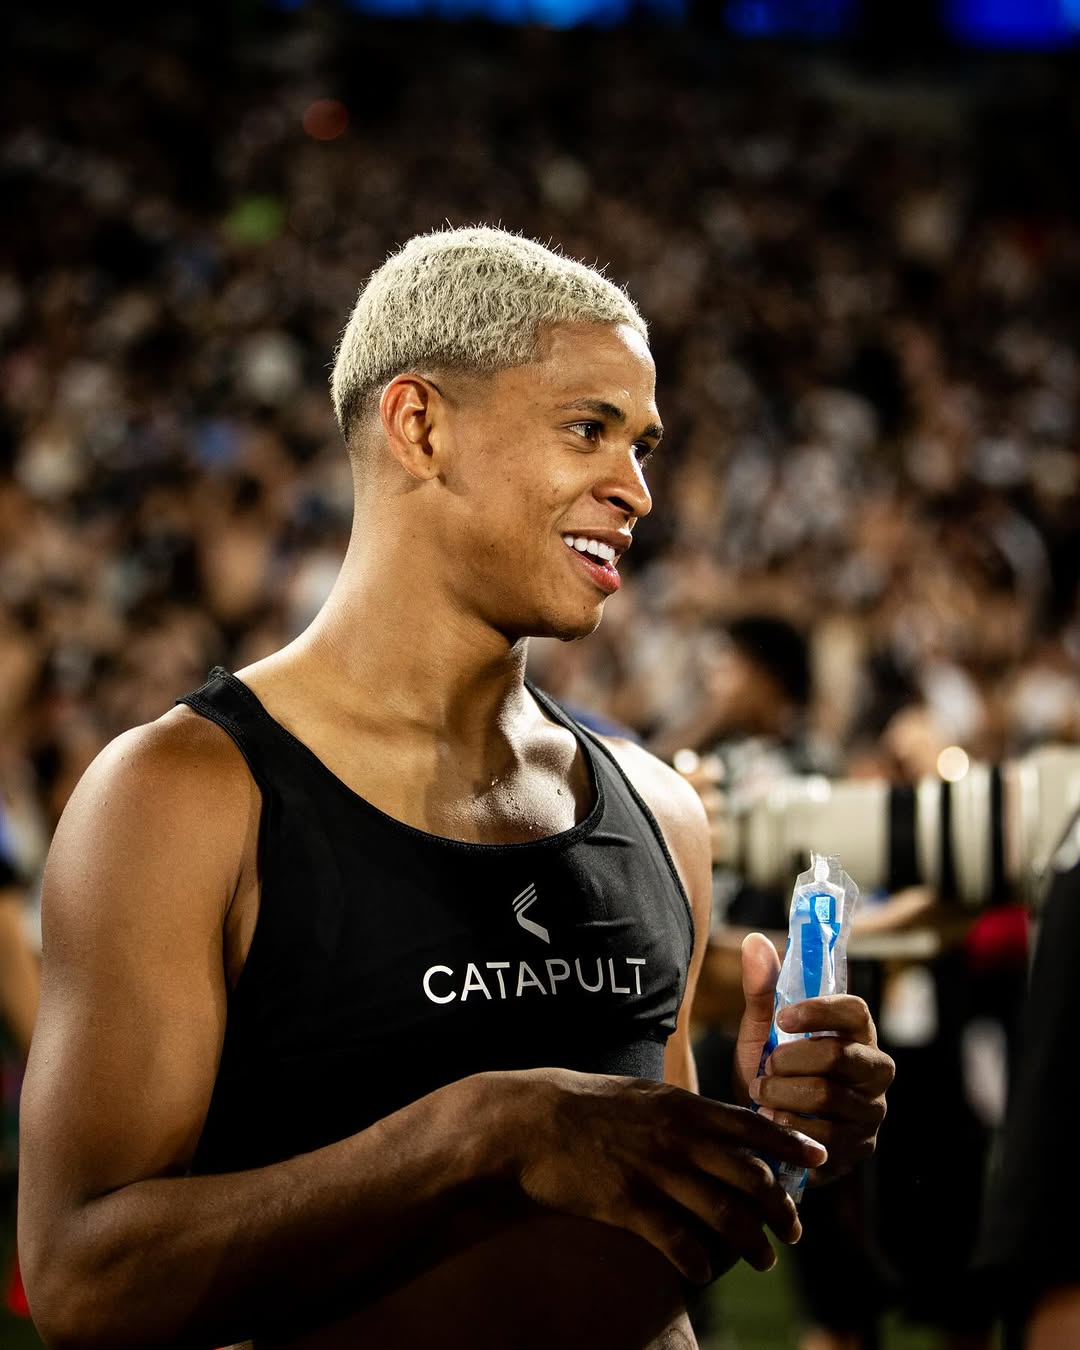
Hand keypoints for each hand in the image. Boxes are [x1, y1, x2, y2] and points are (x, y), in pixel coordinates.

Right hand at [499, 1066, 826, 1283]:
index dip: (791, 1145)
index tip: (821, 1159)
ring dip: (750, 1243)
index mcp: (681, 1105)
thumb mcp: (640, 1093)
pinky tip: (703, 1275)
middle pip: (749, 1175)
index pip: (751, 1125)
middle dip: (781, 1207)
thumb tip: (712, 1122)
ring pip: (722, 1212)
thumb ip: (679, 1109)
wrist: (528, 1119)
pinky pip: (676, 1239)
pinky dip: (697, 1261)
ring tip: (764, 1260)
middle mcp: (677, 1136)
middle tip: (794, 1229)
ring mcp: (653, 1170)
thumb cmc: (583, 1103)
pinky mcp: (626, 1202)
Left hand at [734, 933, 893, 1181]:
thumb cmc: (771, 1073)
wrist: (765, 1132)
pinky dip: (791, 1126)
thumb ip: (761, 989)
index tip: (782, 1018)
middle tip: (765, 1068)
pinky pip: (825, 1136)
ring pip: (828, 1095)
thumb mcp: (761, 1031)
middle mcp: (874, 1070)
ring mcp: (871, 1110)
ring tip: (761, 1094)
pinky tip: (774, 1122)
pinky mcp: (860, 1147)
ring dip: (783, 1094)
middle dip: (790, 1060)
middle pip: (840, 1055)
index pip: (856, 1011)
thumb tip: (755, 940)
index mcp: (856, 1034)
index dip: (820, 1011)